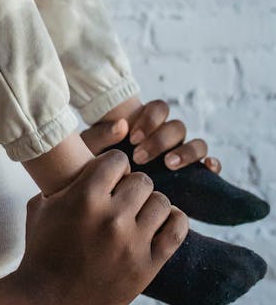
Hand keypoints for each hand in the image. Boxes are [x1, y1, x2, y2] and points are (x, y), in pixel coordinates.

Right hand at [0, 151, 187, 304]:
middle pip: (142, 180)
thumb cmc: (42, 250)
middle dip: (132, 186)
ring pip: (161, 202)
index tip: (110, 178)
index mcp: (85, 197)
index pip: (118, 160)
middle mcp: (112, 217)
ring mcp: (132, 243)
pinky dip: (174, 221)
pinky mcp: (147, 266)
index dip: (114, 166)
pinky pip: (176, 230)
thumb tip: (77, 160)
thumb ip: (63, 180)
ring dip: (151, 204)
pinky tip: (162, 222)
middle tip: (123, 199)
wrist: (47, 300)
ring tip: (140, 213)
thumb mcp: (42, 205)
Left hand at [82, 98, 221, 173]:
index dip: (150, 119)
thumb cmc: (96, 166)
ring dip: (186, 151)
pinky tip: (208, 169)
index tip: (132, 138)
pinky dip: (213, 164)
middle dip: (160, 140)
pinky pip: (210, 164)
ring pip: (196, 143)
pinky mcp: (192, 176)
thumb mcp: (92, 148)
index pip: (160, 108)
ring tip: (168, 164)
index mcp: (147, 124)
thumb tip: (121, 125)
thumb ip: (102, 134)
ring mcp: (181, 155)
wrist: (104, 196)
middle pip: (177, 127)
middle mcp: (167, 137)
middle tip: (140, 156)